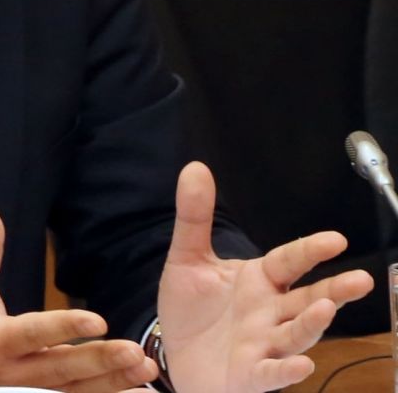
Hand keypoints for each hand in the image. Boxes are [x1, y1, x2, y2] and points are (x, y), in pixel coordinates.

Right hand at [0, 195, 157, 392]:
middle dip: (99, 362)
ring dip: (111, 382)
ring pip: (73, 392)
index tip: (98, 321)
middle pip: (60, 370)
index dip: (63, 328)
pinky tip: (135, 389)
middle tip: (133, 351)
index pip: (32, 333)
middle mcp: (13, 375)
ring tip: (143, 369)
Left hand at [158, 162, 373, 392]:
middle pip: (307, 299)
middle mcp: (269, 312)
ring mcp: (262, 345)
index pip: (289, 261)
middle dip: (334, 291)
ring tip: (327, 308)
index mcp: (259, 281)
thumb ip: (194, 217)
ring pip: (295, 334)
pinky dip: (286, 369)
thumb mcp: (188, 258)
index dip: (311, 250)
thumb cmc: (191, 309)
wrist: (176, 357)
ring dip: (312, 324)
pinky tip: (302, 364)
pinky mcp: (249, 375)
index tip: (337, 239)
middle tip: (362, 279)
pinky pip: (271, 373)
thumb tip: (195, 167)